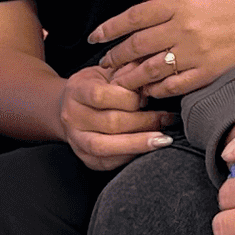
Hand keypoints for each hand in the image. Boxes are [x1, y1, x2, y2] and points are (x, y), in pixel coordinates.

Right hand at [56, 60, 173, 171]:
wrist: (69, 107)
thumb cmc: (94, 86)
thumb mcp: (106, 72)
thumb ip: (126, 74)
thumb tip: (153, 78)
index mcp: (76, 90)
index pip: (100, 95)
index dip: (128, 98)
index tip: (148, 98)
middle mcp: (72, 116)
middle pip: (109, 123)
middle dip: (143, 122)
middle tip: (165, 119)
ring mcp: (76, 140)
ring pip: (107, 147)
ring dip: (139, 144)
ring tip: (163, 139)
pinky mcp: (85, 158)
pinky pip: (109, 162)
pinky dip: (131, 156)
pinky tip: (148, 149)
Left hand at [89, 0, 234, 100]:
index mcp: (182, 1)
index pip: (134, 16)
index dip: (110, 29)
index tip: (95, 37)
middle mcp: (184, 27)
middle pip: (137, 45)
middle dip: (115, 57)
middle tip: (103, 65)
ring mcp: (197, 52)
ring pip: (151, 69)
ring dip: (130, 78)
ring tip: (119, 83)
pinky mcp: (211, 73)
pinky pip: (175, 85)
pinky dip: (158, 89)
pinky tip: (149, 91)